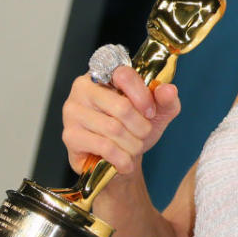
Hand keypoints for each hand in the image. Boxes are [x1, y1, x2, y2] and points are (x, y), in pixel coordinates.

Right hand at [62, 65, 181, 175]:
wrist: (121, 159)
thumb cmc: (136, 128)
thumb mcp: (158, 111)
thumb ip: (167, 99)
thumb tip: (167, 90)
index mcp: (105, 74)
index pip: (124, 75)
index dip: (143, 96)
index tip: (151, 112)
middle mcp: (83, 88)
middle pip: (121, 106)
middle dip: (141, 126)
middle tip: (144, 134)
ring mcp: (73, 111)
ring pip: (113, 129)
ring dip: (133, 144)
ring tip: (134, 148)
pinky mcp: (70, 135)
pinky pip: (103, 146)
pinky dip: (121, 158)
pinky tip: (125, 162)